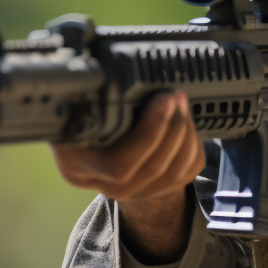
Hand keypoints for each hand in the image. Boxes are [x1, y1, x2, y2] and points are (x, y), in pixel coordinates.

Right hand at [51, 91, 204, 263]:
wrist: (89, 139)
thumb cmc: (79, 113)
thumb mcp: (75, 106)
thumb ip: (91, 99)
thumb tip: (118, 75)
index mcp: (78, 167)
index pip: (119, 165)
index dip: (149, 132)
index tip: (163, 99)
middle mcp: (106, 187)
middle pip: (153, 168)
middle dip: (173, 126)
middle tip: (176, 95)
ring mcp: (133, 192)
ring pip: (174, 173)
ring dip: (186, 133)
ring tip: (181, 103)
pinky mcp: (158, 189)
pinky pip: (186, 172)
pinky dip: (193, 145)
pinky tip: (186, 122)